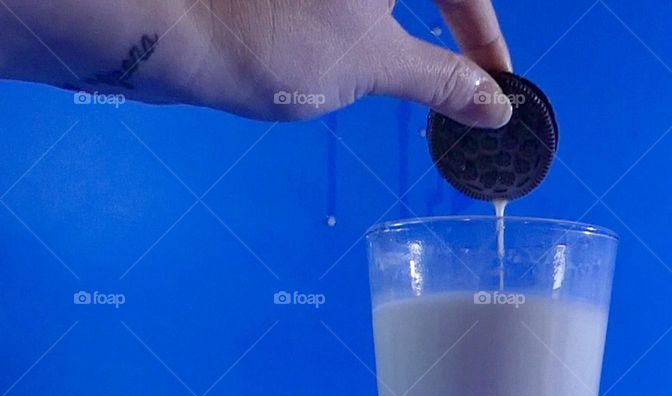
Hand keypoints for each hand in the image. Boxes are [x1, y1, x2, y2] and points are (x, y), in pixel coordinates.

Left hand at [196, 0, 513, 125]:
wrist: (169, 27)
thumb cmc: (277, 42)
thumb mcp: (374, 66)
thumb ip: (442, 81)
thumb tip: (495, 105)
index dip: (484, 36)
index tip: (497, 85)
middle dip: (455, 27)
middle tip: (465, 81)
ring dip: (417, 25)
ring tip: (423, 73)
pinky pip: (357, 2)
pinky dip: (377, 21)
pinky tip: (371, 51)